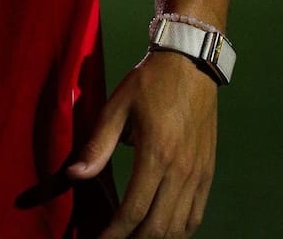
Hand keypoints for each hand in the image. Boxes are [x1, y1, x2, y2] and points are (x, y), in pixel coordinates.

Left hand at [67, 50, 217, 237]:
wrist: (190, 62)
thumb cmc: (150, 81)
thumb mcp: (117, 105)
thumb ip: (97, 144)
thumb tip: (75, 175)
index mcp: (156, 154)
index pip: (134, 211)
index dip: (115, 233)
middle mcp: (181, 170)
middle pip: (158, 227)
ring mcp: (198, 173)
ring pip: (180, 227)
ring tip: (134, 238)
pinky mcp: (207, 171)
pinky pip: (196, 214)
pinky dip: (180, 231)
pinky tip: (164, 231)